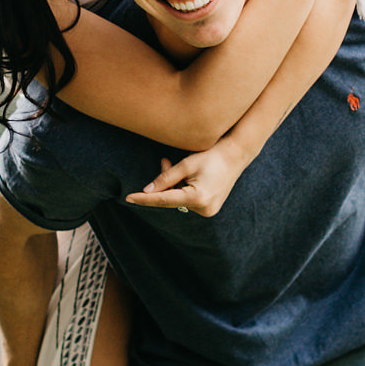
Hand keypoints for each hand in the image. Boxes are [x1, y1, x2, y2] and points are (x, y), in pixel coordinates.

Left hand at [126, 141, 248, 218]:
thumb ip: (165, 178)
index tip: (128, 198)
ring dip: (174, 185)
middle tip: (165, 161)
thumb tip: (147, 191)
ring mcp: (208, 210)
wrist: (236, 155)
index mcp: (197, 198)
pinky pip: (189, 200)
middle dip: (164, 183)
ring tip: (178, 165)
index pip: (163, 200)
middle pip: (172, 198)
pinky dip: (184, 189)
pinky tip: (188, 175)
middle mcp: (203, 208)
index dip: (144, 198)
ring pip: (180, 199)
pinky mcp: (210, 208)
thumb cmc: (211, 155)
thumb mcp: (186, 164)